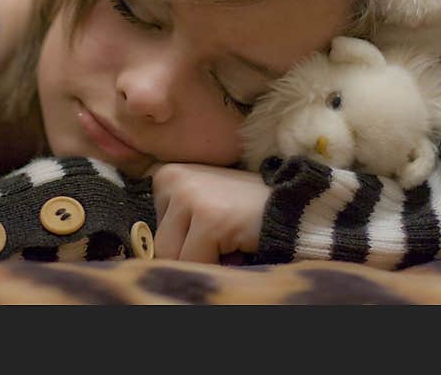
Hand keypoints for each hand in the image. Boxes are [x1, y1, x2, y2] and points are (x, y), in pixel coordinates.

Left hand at [149, 162, 270, 262]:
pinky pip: (195, 262)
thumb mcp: (199, 205)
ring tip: (227, 242)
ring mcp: (189, 196)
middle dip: (189, 253)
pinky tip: (236, 247)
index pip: (152, 229)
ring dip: (202, 260)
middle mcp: (172, 178)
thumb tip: (147, 255)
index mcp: (165, 175)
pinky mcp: (208, 218)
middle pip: (159, 244)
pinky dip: (216, 266)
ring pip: (172, 255)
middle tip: (221, 240)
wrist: (294, 206)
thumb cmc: (243, 212)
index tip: (208, 230)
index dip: (182, 241)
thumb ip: (173, 222)